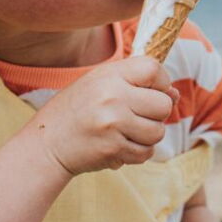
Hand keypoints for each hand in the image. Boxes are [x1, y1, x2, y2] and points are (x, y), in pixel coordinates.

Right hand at [26, 56, 178, 175]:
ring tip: (127, 132)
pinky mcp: (113, 149)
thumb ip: (135, 83)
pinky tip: (120, 145)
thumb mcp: (100, 84)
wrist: (47, 142)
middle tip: (138, 116)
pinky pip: (146, 152)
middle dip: (157, 113)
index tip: (152, 91)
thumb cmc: (77, 110)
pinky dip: (138, 152)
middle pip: (163, 104)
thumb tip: (174, 94)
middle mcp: (112, 97)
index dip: (161, 81)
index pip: (154, 69)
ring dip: (148, 135)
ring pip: (158, 132)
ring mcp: (113, 124)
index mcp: (109, 75)